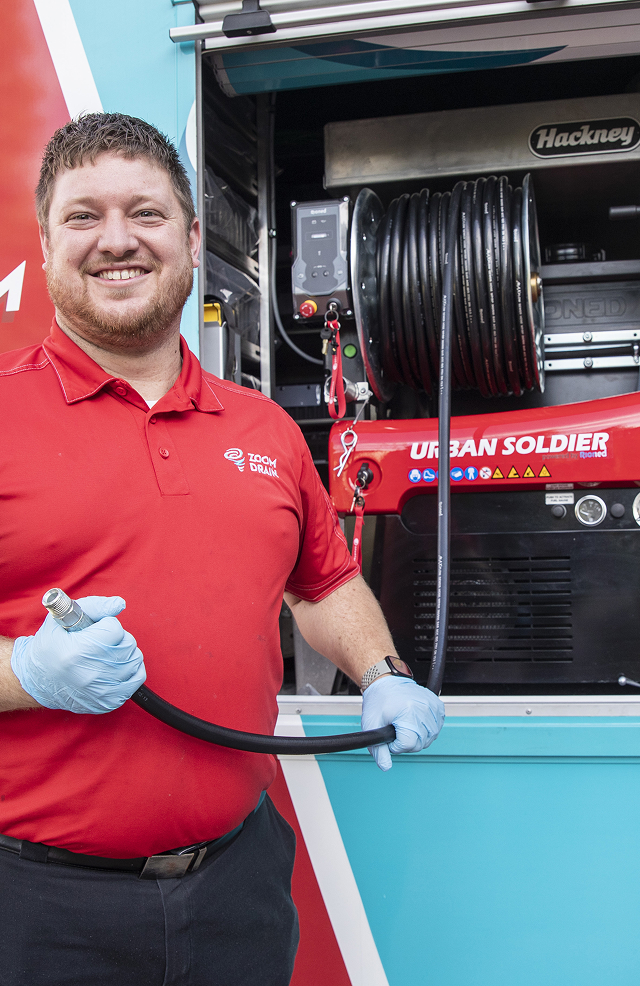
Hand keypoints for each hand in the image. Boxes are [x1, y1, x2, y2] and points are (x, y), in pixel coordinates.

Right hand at [11, 596, 145, 713]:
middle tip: (101, 641)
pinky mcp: (109, 701)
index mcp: (78, 652)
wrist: (38, 682)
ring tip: (106, 653)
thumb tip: (119, 604)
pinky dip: (131, 669)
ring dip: (124, 652)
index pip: (114, 628)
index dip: (106, 624)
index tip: (95, 630)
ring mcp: (102, 690)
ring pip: (135, 659)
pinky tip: (115, 666)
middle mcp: (91, 674)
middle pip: (127, 644)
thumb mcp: (60, 620)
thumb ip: (94, 606)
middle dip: (117, 637)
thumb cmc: (49, 648)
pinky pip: (137, 679)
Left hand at [361, 675, 444, 770]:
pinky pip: (436, 727)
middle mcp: (423, 708)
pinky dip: (427, 729)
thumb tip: (385, 767)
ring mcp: (432, 706)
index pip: (408, 745)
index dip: (396, 745)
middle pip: (420, 743)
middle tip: (396, 728)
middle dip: (406, 742)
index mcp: (408, 712)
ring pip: (430, 738)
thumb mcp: (372, 726)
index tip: (390, 735)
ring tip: (405, 724)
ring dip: (417, 736)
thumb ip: (378, 750)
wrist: (385, 681)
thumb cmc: (378, 701)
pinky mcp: (437, 705)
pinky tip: (416, 721)